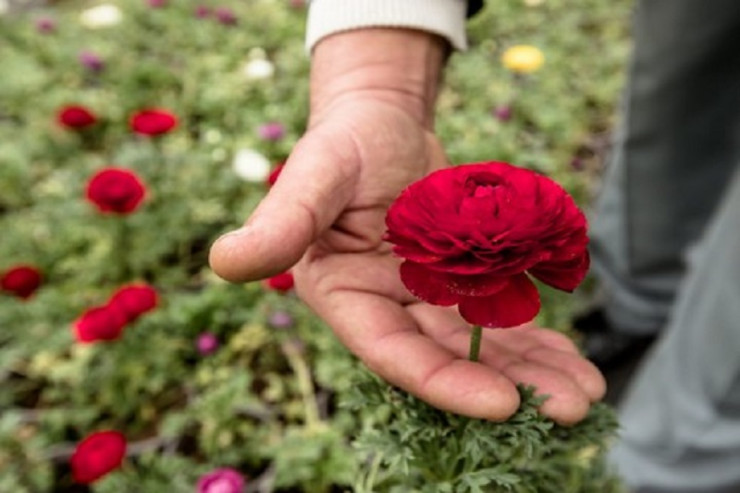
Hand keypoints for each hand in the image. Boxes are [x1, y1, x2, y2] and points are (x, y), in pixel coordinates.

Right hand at [209, 29, 604, 424]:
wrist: (382, 122)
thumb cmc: (343, 142)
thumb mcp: (314, 175)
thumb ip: (282, 222)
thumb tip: (226, 261)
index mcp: (345, 298)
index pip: (394, 353)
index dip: (444, 382)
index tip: (501, 404)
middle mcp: (386, 309)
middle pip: (448, 360)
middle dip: (507, 388)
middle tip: (570, 409)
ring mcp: (426, 299)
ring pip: (482, 348)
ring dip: (533, 373)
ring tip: (587, 395)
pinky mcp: (459, 283)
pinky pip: (500, 318)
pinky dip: (536, 340)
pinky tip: (573, 360)